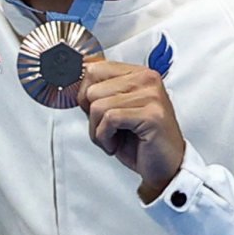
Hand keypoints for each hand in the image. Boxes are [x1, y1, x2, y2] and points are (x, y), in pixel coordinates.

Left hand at [75, 56, 188, 202]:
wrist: (164, 165)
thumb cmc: (138, 140)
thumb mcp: (112, 109)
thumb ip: (96, 92)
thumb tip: (70, 77)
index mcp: (137, 74)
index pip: (94, 69)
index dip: (84, 95)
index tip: (92, 110)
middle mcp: (147, 79)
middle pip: (92, 89)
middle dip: (91, 115)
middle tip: (108, 128)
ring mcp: (152, 96)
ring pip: (97, 106)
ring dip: (98, 129)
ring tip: (114, 137)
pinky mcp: (152, 114)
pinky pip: (109, 119)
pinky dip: (105, 137)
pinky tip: (118, 144)